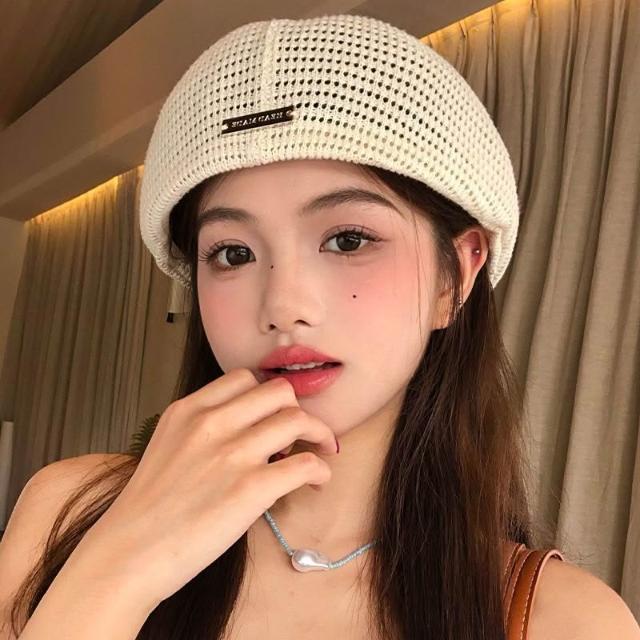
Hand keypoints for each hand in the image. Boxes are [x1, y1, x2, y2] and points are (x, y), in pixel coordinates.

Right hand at [75, 368, 337, 606]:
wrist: (127, 556)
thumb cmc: (146, 509)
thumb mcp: (166, 446)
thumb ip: (202, 427)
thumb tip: (248, 428)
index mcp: (189, 410)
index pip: (245, 378)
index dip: (267, 396)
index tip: (275, 415)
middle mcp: (212, 423)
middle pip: (279, 391)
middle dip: (297, 409)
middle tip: (303, 432)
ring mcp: (232, 454)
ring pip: (298, 420)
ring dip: (319, 435)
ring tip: (320, 452)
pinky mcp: (251, 489)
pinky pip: (306, 465)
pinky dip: (320, 471)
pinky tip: (316, 482)